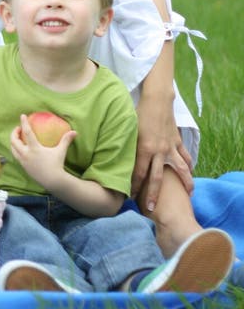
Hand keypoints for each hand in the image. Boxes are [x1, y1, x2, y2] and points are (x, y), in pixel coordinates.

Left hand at [10, 114, 76, 191]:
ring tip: (18, 137)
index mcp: (34, 148)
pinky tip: (21, 148)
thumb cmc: (57, 165)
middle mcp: (26, 154)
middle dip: (14, 133)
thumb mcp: (61, 151)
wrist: (52, 181)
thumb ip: (66, 140)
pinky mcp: (23, 167)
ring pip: (13, 149)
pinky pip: (16, 156)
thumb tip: (75, 132)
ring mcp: (23, 161)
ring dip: (13, 142)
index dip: (24, 123)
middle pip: (14, 141)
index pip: (27, 132)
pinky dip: (16, 150)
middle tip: (19, 128)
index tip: (22, 116)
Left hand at [131, 92, 193, 208]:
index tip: (131, 198)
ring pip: (180, 169)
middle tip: (151, 208)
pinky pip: (185, 156)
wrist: (157, 100)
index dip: (134, 187)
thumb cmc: (139, 114)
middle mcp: (159, 151)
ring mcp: (171, 147)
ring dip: (184, 183)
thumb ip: (129, 147)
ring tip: (187, 195)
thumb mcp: (130, 131)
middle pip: (158, 178)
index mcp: (145, 149)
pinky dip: (189, 166)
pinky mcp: (178, 142)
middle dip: (154, 194)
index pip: (139, 174)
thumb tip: (119, 162)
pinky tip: (190, 174)